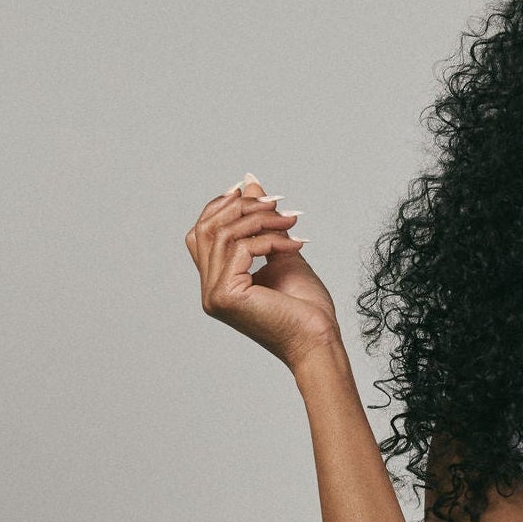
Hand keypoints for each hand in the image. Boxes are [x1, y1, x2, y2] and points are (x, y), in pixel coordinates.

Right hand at [186, 174, 341, 373]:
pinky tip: (294, 244)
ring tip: (291, 222)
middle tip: (277, 204)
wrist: (320, 340)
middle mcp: (210, 290)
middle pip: (208, 228)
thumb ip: (262, 221)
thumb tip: (249, 181)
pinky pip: (241, 248)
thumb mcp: (281, 252)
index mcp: (218, 282)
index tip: (251, 191)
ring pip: (224, 234)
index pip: (202, 232)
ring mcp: (214, 295)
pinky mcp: (225, 295)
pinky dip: (269, 239)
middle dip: (244, 208)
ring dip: (261, 220)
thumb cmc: (305, 308)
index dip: (221, 205)